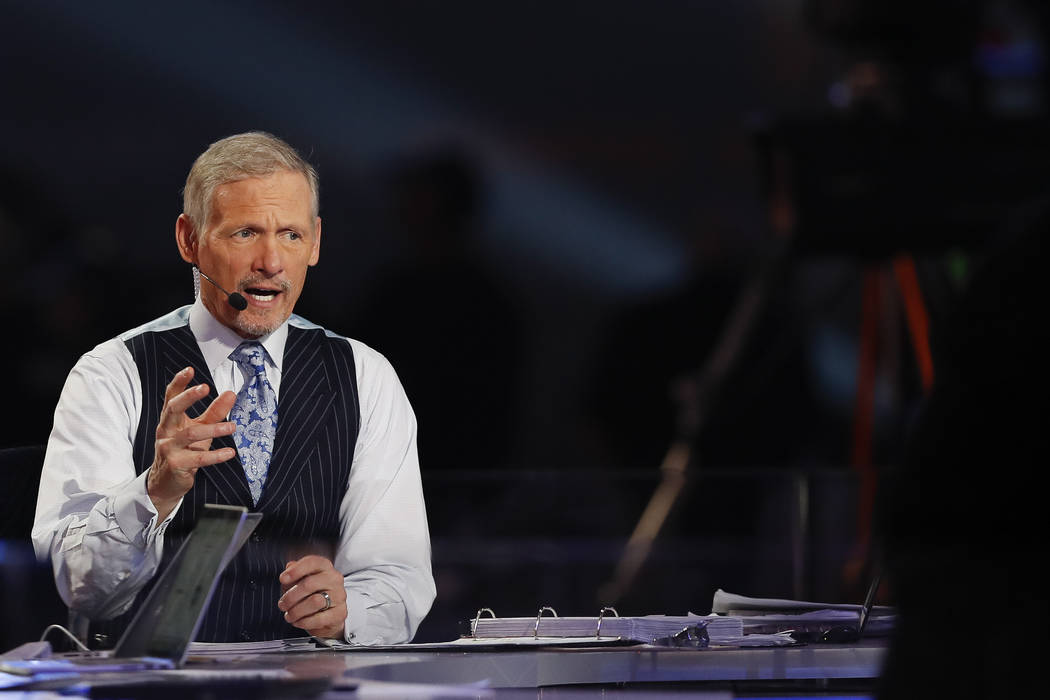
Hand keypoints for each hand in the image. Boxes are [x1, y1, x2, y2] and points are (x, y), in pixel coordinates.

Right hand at [147, 367, 236, 520]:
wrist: (166, 483)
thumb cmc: (184, 451)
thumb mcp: (200, 429)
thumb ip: (215, 412)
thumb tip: (231, 393)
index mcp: (170, 419)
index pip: (171, 397)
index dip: (179, 382)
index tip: (189, 369)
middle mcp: (166, 430)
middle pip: (173, 409)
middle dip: (188, 397)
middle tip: (205, 388)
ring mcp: (169, 448)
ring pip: (190, 434)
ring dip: (213, 429)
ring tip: (232, 427)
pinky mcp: (176, 464)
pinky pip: (198, 459)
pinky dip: (215, 455)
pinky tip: (230, 452)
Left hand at [278, 555, 347, 639]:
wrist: (327, 616)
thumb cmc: (311, 595)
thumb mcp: (299, 581)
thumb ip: (294, 574)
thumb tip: (289, 568)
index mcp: (325, 567)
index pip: (312, 562)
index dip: (295, 570)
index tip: (282, 579)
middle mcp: (334, 579)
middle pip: (309, 584)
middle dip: (291, 596)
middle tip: (282, 604)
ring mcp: (339, 596)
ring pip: (314, 601)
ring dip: (296, 611)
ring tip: (289, 615)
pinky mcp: (340, 613)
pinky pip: (319, 618)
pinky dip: (304, 621)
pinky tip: (298, 621)